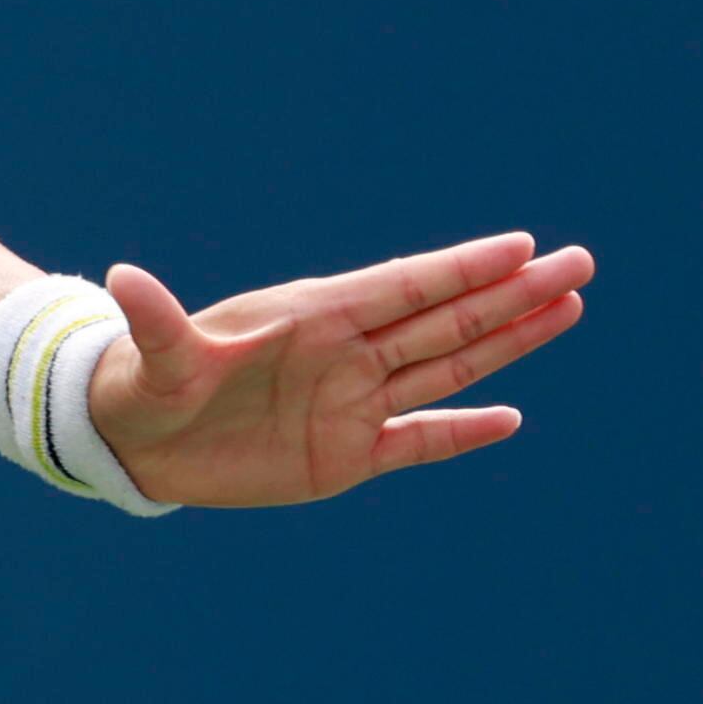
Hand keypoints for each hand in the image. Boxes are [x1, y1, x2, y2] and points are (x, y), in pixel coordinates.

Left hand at [91, 232, 591, 507]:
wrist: (133, 440)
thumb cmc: (143, 383)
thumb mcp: (152, 356)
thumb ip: (155, 322)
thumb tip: (123, 278)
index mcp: (313, 318)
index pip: (404, 287)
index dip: (463, 268)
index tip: (523, 246)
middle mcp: (345, 354)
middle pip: (447, 319)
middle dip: (513, 294)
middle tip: (580, 263)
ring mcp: (350, 404)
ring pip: (447, 368)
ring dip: (508, 343)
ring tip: (568, 308)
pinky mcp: (344, 457)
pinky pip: (417, 440)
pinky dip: (461, 432)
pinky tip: (508, 418)